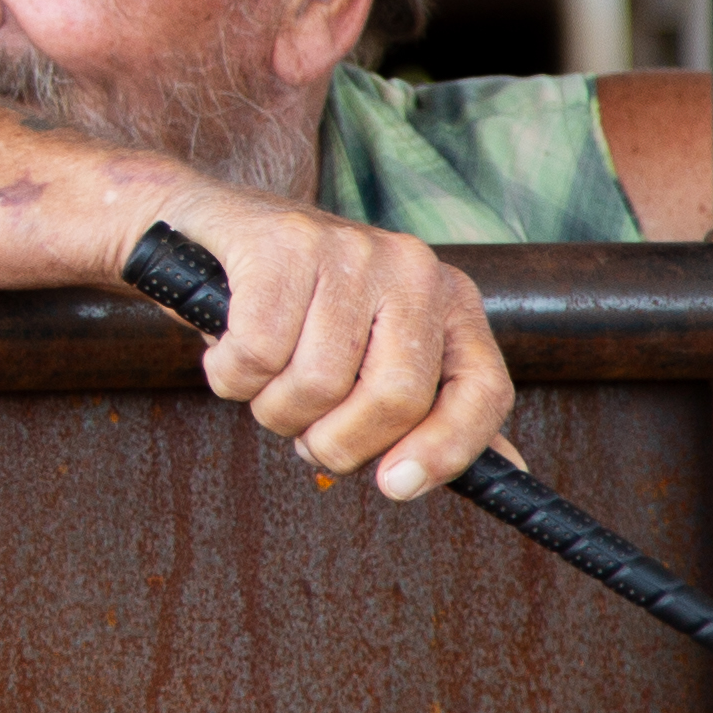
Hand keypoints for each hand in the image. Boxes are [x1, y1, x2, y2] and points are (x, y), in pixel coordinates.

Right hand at [154, 185, 515, 499]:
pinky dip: (230, 376)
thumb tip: (510, 471)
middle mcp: (411, 267)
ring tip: (263, 379)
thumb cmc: (296, 307)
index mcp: (448, 298)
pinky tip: (227, 349)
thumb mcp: (375, 352)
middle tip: (304, 434)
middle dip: (336, 442)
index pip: (482, 390)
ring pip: (318, 385)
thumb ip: (437, 409)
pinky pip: (258, 357)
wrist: (203, 228)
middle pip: (396, 397)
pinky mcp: (284, 245)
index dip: (446, 451)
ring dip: (272, 409)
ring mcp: (350, 250)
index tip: (395, 485)